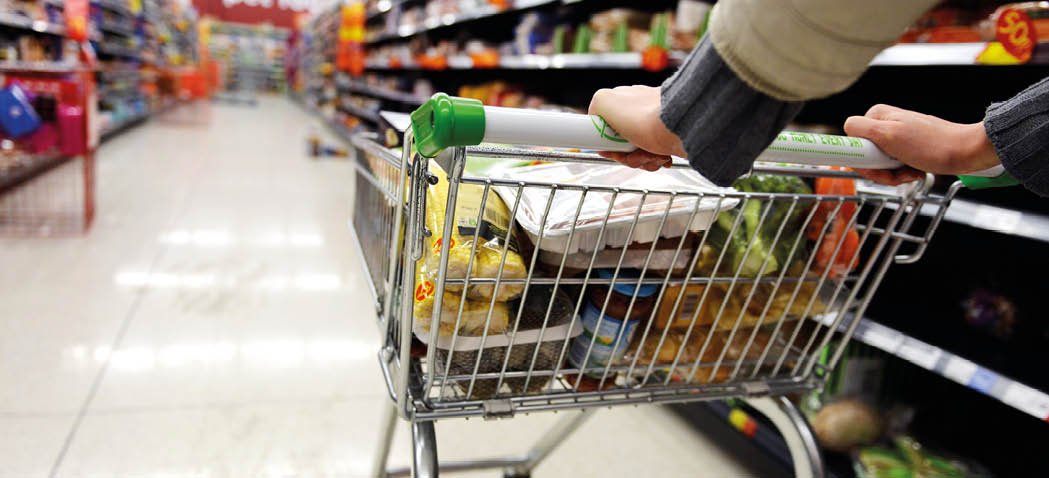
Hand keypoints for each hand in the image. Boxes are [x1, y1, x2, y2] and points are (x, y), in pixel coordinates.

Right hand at [588, 85, 685, 171]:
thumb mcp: (605, 102)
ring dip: (642, 160)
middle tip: (635, 154)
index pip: (605, 129)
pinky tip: (662, 157)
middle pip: (621, 143)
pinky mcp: (668, 137)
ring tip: (652, 155)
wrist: (682, 129)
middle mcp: (638, 111)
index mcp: (623, 101)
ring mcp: (653, 125)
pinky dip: (656, 159)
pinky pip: (654, 155)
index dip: (607, 144)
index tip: (611, 151)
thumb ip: (594, 107)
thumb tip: (594, 117)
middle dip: (626, 155)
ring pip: (637, 152)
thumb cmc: (647, 118)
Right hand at [843, 104, 1000, 184]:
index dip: (862, 161)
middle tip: (898, 172)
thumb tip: (846, 128)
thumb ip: (862, 128)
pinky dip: (903, 173)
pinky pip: (894, 166)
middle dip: (880, 170)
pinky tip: (915, 171)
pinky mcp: (907, 148)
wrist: (966, 151)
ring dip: (893, 174)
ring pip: (880, 164)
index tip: (877, 169)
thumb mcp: (890, 134)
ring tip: (910, 171)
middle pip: (866, 156)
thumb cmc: (932, 145)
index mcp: (876, 116)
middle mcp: (884, 124)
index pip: (852, 144)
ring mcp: (896, 137)